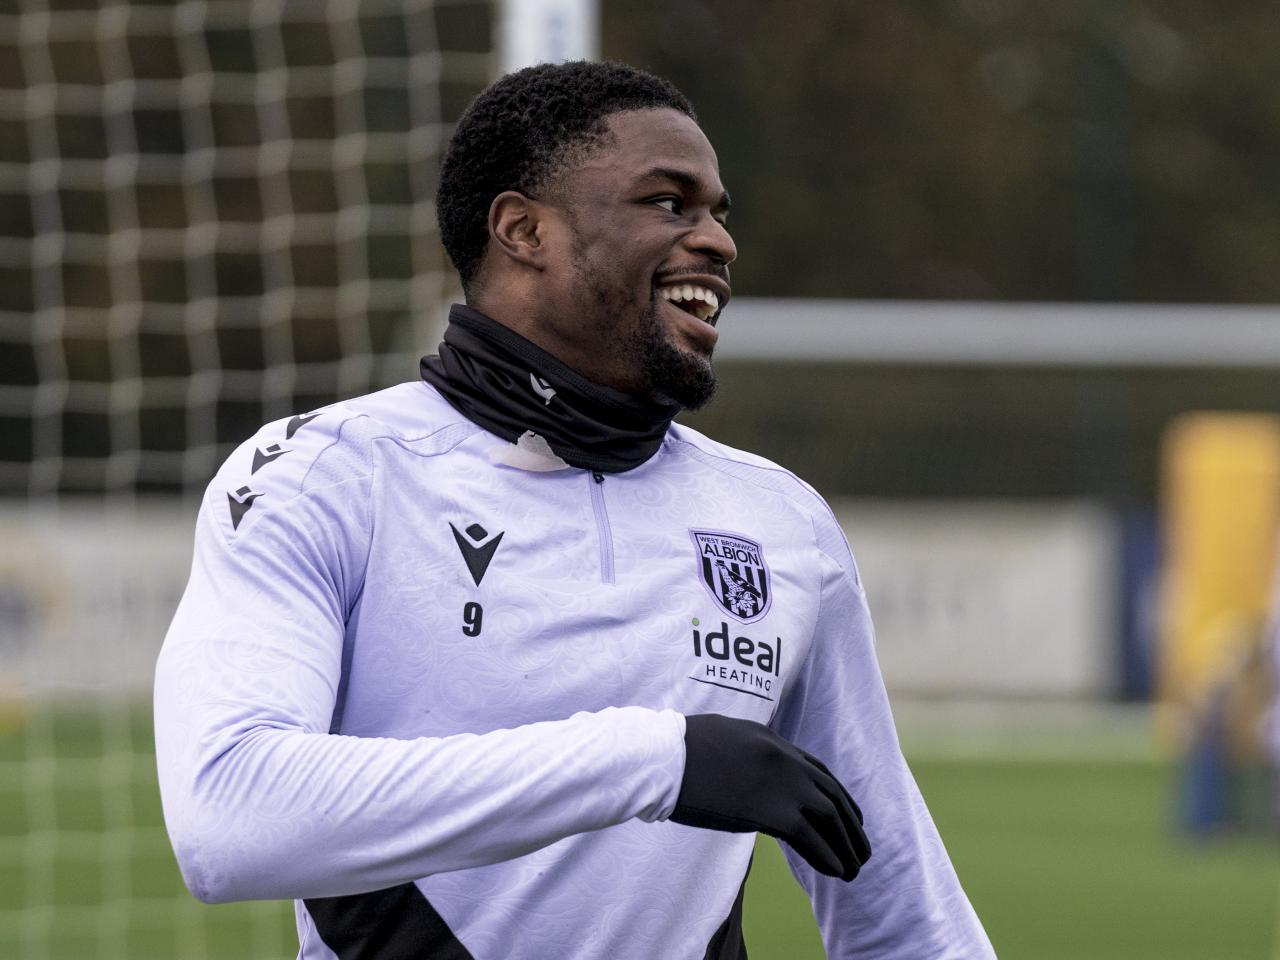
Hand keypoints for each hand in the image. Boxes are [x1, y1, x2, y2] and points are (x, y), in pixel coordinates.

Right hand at [670, 714, 870, 880]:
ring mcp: (783, 785)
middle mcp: (786, 759)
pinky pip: (811, 840)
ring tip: (855, 867)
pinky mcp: (772, 813)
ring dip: (847, 845)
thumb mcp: (723, 736)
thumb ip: (744, 750)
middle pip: (832, 793)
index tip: (849, 812)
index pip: (817, 768)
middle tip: (861, 845)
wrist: (666, 756)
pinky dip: (829, 857)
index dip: (838, 793)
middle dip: (852, 823)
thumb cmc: (681, 748)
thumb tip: (746, 766)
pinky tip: (837, 871)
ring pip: (831, 818)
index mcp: (773, 740)